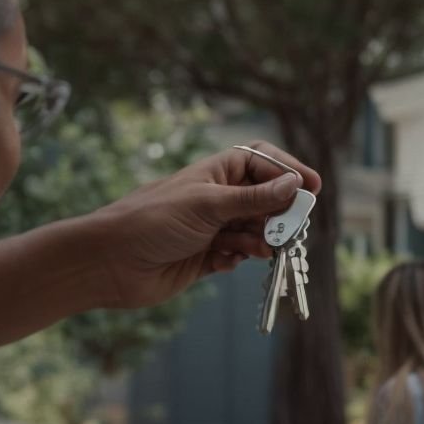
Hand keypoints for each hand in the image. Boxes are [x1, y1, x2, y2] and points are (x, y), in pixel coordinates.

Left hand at [87, 141, 321, 308]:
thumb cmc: (153, 221)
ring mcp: (214, 227)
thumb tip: (295, 184)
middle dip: (278, 215)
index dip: (289, 171)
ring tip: (252, 249)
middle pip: (267, 199)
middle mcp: (218, 197)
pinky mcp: (208, 257)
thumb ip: (254, 199)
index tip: (313, 189)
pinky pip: (239, 255)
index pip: (263, 161)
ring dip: (259, 240)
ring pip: (256, 230)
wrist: (111, 262)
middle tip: (286, 231)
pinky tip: (223, 262)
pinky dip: (238, 259)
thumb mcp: (208, 205)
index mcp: (217, 172)